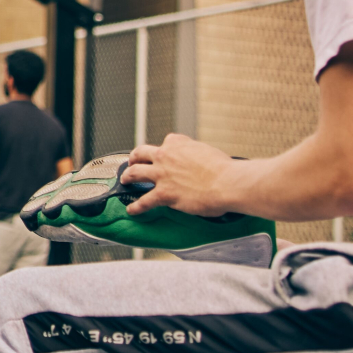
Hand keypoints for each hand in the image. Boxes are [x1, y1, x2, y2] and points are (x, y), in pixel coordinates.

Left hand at [124, 133, 239, 216]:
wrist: (227, 182)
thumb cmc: (224, 169)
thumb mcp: (208, 152)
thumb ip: (196, 155)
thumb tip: (197, 162)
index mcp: (178, 143)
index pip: (166, 142)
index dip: (166, 149)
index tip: (166, 154)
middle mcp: (165, 155)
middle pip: (141, 153)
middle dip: (135, 157)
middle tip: (133, 162)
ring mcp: (161, 174)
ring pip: (135, 173)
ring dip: (127, 177)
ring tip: (124, 180)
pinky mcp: (163, 193)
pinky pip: (144, 201)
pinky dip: (136, 206)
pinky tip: (131, 210)